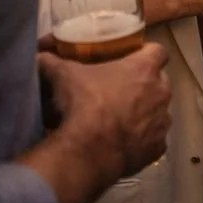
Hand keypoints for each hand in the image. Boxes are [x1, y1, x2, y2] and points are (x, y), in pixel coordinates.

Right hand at [40, 42, 171, 178]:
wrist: (88, 151)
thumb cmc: (82, 104)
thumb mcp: (63, 76)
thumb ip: (53, 61)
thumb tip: (39, 54)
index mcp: (144, 69)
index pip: (158, 51)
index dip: (146, 53)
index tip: (133, 58)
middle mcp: (162, 92)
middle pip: (158, 82)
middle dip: (143, 85)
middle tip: (119, 91)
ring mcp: (163, 120)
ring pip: (158, 111)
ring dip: (144, 113)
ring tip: (119, 120)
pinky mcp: (158, 146)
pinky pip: (154, 139)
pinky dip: (142, 140)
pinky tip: (123, 143)